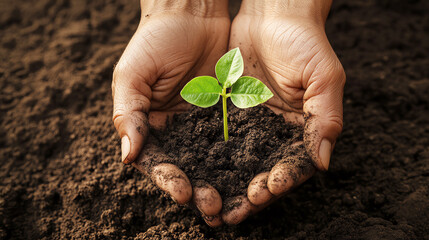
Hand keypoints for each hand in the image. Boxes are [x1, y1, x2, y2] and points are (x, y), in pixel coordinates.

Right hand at [112, 0, 228, 226]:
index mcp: (152, 127)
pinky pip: (240, 141)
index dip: (169, 180)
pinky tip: (255, 173)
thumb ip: (127, 115)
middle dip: (201, 190)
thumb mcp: (131, 75)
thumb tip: (127, 157)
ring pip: (216, 162)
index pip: (158, 163)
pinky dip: (246, 159)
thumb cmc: (154, 40)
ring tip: (237, 200)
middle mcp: (180, 131)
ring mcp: (206, 125)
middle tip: (214, 206)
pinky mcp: (231, 114)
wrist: (192, 12)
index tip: (183, 192)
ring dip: (225, 182)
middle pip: (190, 169)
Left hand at [222, 0, 345, 223]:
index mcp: (299, 131)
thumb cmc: (304, 41)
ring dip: (224, 184)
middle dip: (247, 194)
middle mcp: (273, 133)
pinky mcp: (225, 113)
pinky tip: (194, 173)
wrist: (270, 14)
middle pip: (261, 172)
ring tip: (210, 203)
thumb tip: (322, 162)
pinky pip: (214, 140)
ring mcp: (248, 125)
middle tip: (232, 212)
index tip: (265, 191)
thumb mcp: (323, 77)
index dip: (281, 181)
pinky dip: (206, 158)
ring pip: (236, 163)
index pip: (292, 166)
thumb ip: (325, 119)